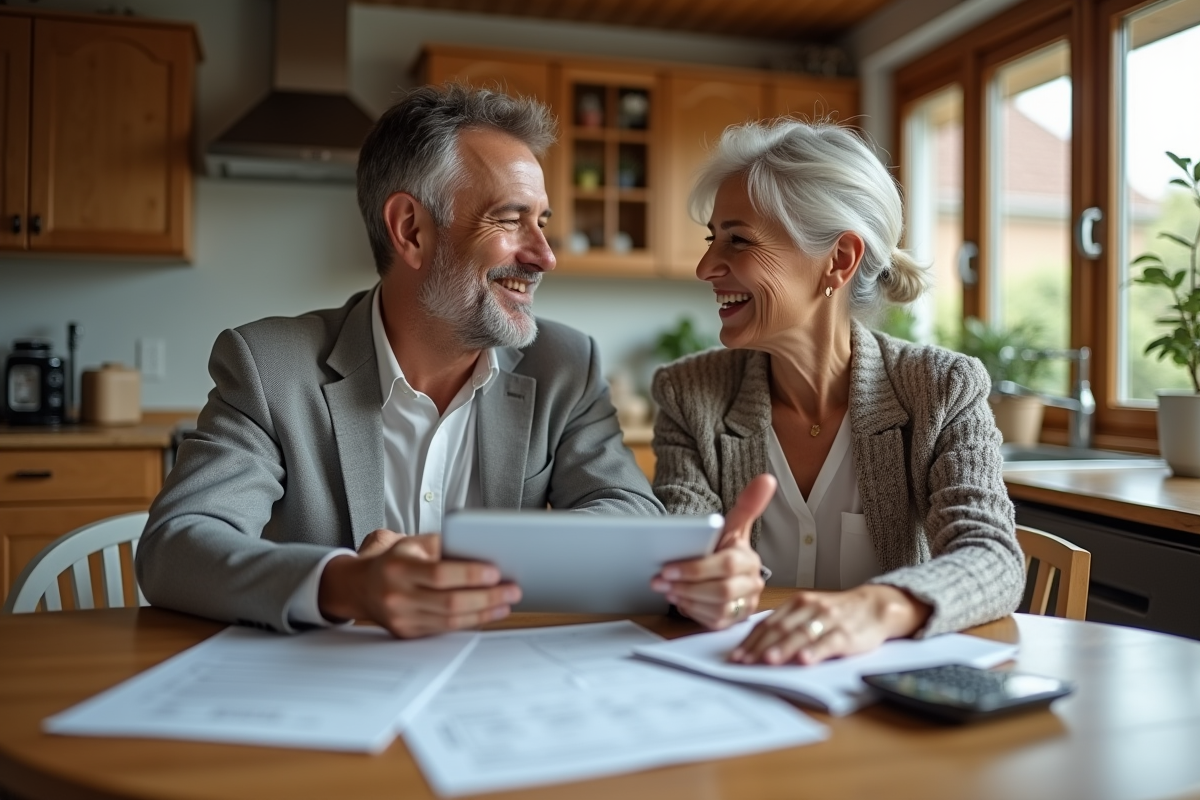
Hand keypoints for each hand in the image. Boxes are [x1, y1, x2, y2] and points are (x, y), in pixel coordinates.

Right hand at [318, 531, 519, 637]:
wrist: (361, 586)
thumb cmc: (395, 560)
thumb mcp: (413, 543)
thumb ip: (445, 545)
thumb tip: (485, 551)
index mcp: (398, 568)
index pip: (440, 574)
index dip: (470, 575)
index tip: (496, 572)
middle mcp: (397, 595)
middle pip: (450, 602)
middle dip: (487, 597)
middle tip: (512, 589)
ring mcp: (401, 618)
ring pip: (450, 621)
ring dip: (484, 612)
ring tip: (506, 602)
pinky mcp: (407, 633)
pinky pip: (444, 630)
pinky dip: (470, 621)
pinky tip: (488, 613)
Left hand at [651, 474, 776, 629]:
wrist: (727, 574)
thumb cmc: (725, 549)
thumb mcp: (733, 527)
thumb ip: (748, 505)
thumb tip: (766, 479)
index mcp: (749, 560)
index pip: (726, 566)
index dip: (695, 569)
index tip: (667, 568)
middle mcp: (752, 584)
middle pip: (721, 591)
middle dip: (686, 586)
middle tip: (659, 580)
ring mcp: (745, 604)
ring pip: (717, 609)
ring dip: (687, 599)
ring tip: (666, 589)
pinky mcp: (734, 621)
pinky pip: (714, 622)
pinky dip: (694, 612)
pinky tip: (679, 601)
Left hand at [730, 584, 931, 664]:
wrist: (875, 606)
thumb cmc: (838, 613)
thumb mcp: (810, 611)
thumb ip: (788, 623)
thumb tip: (758, 643)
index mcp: (797, 603)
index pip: (768, 623)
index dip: (751, 640)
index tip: (736, 656)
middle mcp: (810, 608)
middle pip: (780, 629)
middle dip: (759, 647)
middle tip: (744, 662)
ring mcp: (828, 620)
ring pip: (800, 635)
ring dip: (782, 648)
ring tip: (767, 660)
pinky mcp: (846, 633)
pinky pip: (828, 642)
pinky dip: (815, 651)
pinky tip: (804, 660)